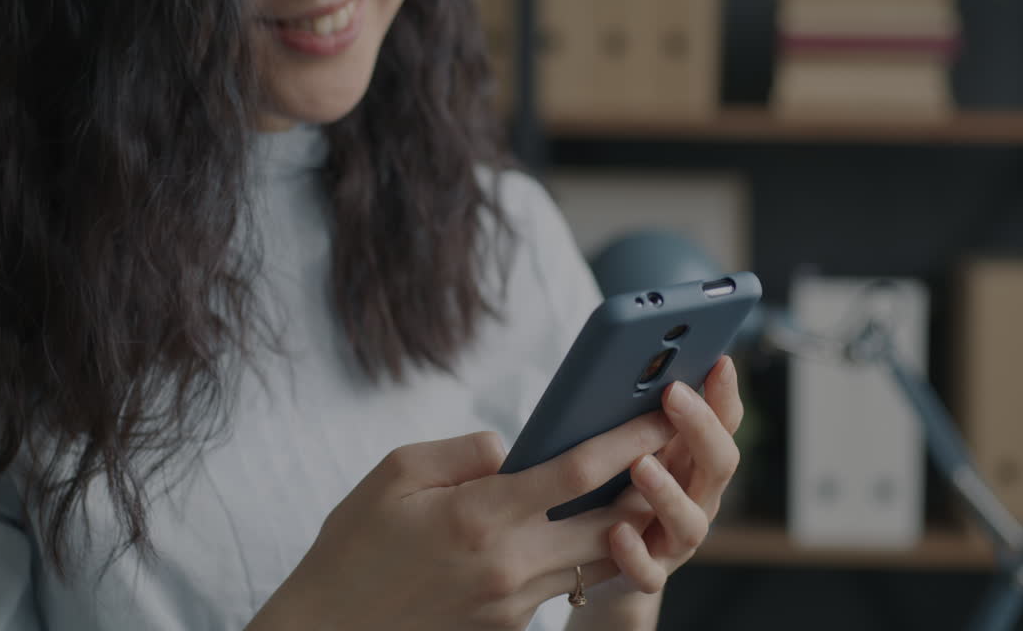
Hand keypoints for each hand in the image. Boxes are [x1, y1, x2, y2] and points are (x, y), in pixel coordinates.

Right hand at [245, 412, 675, 630]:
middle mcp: (508, 565)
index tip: (661, 413)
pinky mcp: (509, 628)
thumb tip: (514, 450)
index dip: (629, 438)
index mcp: (480, 516)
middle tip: (668, 450)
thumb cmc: (354, 548)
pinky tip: (565, 529)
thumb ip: (466, 451)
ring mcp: (513, 604)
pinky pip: (559, 584)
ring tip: (633, 484)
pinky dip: (573, 554)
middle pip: (609, 523)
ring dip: (620, 523)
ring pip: (594, 559)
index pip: (579, 472)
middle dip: (648, 484)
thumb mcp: (395, 474)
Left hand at [599, 356, 743, 599]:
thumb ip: (638, 414)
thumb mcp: (630, 445)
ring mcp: (675, 541)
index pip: (725, 423)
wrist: (600, 563)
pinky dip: (635, 553)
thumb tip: (632, 360)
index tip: (717, 359)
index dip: (725, 394)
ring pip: (691, 522)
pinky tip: (616, 532)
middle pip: (719, 465)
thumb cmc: (615, 490)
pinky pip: (649, 572)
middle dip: (701, 428)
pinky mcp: (648, 575)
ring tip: (641, 464)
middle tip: (674, 395)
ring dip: (668, 491)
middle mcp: (697, 500)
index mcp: (696, 462)